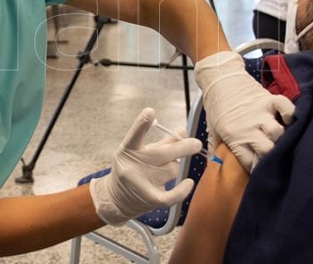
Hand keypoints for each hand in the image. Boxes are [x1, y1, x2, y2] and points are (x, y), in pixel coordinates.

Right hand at [89, 108, 201, 225]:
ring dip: (176, 166)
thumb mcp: (139, 152)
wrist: (116, 200)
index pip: (134, 135)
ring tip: (169, 167)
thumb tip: (183, 131)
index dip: (141, 124)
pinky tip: (189, 183)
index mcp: (127, 151)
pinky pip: (172, 195)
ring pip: (172, 169)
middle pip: (162, 153)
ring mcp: (141, 183)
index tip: (150, 111)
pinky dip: (182, 189)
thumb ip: (161, 142)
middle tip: (196, 144)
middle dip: (182, 147)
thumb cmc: (132, 169)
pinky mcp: (150, 199)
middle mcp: (133, 166)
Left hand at [195, 51, 294, 171]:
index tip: (260, 170)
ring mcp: (260, 113)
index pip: (251, 162)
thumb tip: (213, 167)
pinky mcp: (268, 99)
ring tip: (279, 140)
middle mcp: (248, 127)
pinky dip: (289, 114)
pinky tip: (287, 120)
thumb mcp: (212, 129)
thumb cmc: (216, 106)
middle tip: (272, 157)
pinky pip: (286, 108)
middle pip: (268, 150)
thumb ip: (215, 149)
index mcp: (233, 137)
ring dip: (281, 138)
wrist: (219, 78)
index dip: (257, 169)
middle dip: (271, 157)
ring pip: (278, 133)